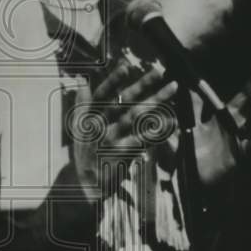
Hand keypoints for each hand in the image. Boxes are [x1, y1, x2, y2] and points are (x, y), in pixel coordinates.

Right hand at [69, 60, 178, 200]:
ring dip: (156, 101)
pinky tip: (171, 120)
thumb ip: (81, 103)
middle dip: (142, 85)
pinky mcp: (123, 154)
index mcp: (90, 117)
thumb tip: (80, 80)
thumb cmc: (85, 151)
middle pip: (123, 102)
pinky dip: (158, 129)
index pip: (101, 95)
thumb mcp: (77, 127)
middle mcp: (101, 126)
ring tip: (172, 89)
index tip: (126, 65)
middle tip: (159, 71)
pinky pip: (144, 139)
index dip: (113, 80)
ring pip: (137, 117)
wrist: (86, 185)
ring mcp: (112, 140)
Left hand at [192, 62, 250, 184]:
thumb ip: (193, 106)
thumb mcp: (191, 125)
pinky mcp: (239, 153)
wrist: (194, 176)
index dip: (250, 83)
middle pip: (246, 104)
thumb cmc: (193, 151)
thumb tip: (190, 84)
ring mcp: (237, 139)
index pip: (239, 97)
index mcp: (222, 117)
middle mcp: (232, 126)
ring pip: (250, 121)